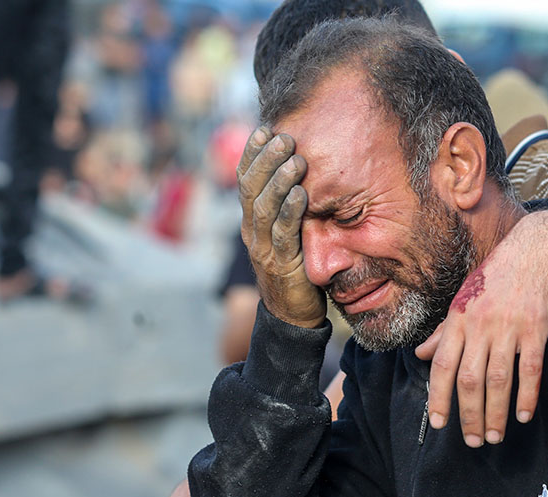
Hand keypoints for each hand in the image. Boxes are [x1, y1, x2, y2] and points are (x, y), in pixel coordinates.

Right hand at [237, 126, 325, 327]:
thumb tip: (299, 170)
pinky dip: (291, 211)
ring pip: (264, 208)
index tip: (263, 129)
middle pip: (251, 188)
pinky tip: (302, 193)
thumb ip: (286, 206)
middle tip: (283, 136)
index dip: (252, 154)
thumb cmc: (295, 267)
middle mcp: (251, 232)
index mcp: (250, 221)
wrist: (292, 315)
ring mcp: (263, 249)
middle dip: (265, 159)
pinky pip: (283, 234)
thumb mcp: (286, 233)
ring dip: (279, 181)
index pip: (245, 181)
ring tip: (295, 158)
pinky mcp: (281, 265)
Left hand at [416, 211, 547, 446]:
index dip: (438, 397)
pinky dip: (527, 396)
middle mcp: (480, 325)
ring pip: (498, 380)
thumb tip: (419, 355)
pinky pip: (531, 369)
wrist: (539, 246)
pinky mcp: (536, 327)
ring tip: (494, 437)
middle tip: (472, 442)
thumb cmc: (499, 274)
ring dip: (495, 414)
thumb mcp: (464, 297)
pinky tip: (525, 415)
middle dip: (468, 415)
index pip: (442, 366)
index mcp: (458, 318)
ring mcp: (509, 327)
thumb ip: (444, 331)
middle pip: (469, 380)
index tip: (439, 424)